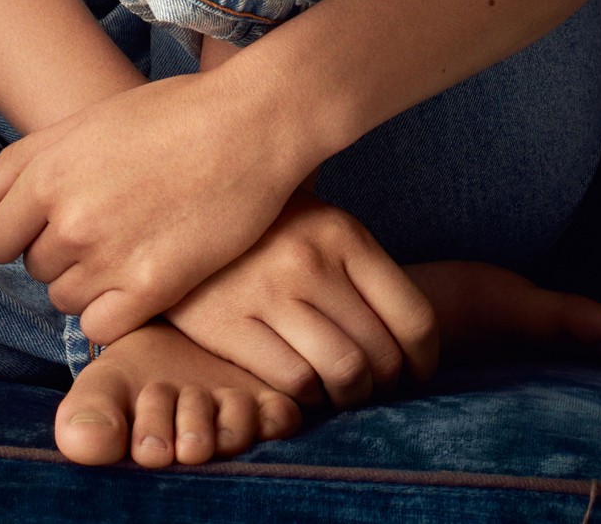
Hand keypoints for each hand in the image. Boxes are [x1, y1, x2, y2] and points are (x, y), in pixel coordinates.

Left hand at [0, 64, 314, 347]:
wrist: (247, 127)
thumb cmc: (166, 116)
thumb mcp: (82, 125)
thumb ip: (16, 165)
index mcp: (47, 174)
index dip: (17, 234)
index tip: (50, 223)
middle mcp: (70, 220)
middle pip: (33, 269)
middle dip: (56, 253)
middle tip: (103, 224)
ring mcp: (110, 257)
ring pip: (65, 300)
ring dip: (85, 283)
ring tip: (124, 247)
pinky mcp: (152, 289)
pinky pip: (100, 328)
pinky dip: (111, 313)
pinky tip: (136, 281)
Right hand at [165, 192, 440, 409]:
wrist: (177, 204)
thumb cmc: (266, 226)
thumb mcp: (320, 221)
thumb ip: (363, 266)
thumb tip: (417, 337)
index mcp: (342, 232)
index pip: (414, 318)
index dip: (424, 361)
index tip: (415, 373)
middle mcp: (309, 260)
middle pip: (381, 355)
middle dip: (386, 384)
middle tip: (375, 387)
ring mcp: (265, 291)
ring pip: (341, 374)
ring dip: (350, 396)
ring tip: (342, 391)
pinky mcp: (225, 321)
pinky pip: (292, 382)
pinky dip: (308, 396)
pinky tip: (303, 385)